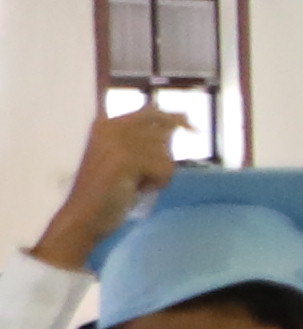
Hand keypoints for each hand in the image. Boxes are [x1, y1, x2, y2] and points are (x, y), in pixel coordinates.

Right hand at [36, 104, 180, 271]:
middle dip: (162, 159)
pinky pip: (164, 167)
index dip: (175, 118)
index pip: (151, 111)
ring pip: (166, 153)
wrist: (83, 217)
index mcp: (106, 124)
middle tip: (143, 178)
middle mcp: (110, 126)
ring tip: (136, 185)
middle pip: (163, 133)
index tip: (193, 129)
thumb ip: (145, 139)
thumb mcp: (126, 158)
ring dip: (159, 174)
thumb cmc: (107, 191)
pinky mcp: (124, 159)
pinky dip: (158, 183)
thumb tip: (182, 120)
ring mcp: (116, 142)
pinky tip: (137, 190)